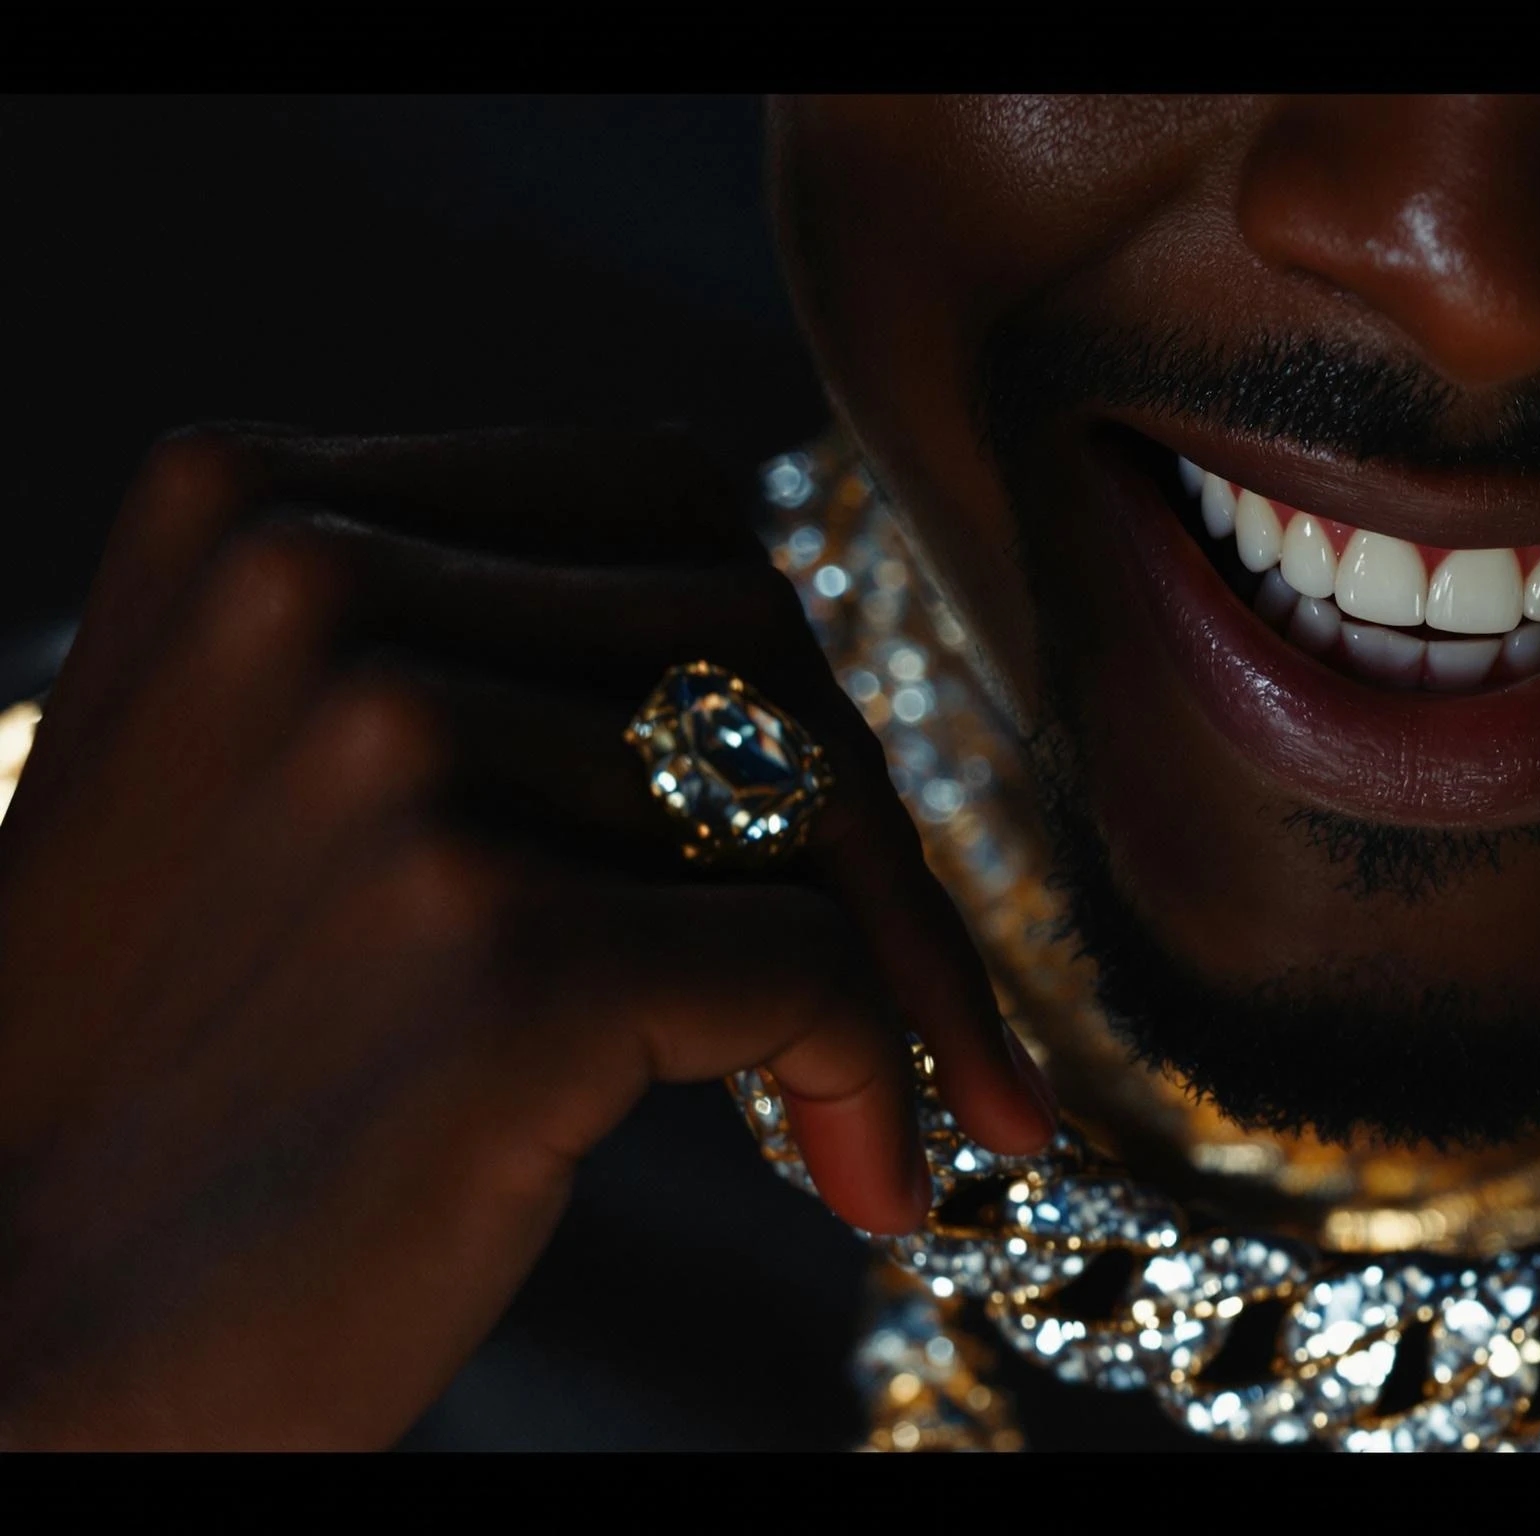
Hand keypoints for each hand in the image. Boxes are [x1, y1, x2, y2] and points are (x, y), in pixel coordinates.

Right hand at [0, 427, 1054, 1446]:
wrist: (6, 1341)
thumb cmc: (172, 1075)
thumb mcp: (269, 769)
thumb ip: (484, 656)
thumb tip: (807, 687)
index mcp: (252, 501)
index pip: (665, 511)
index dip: (790, 675)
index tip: (842, 824)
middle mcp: (312, 587)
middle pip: (751, 638)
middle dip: (865, 824)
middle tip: (941, 1001)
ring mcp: (400, 759)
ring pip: (799, 797)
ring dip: (874, 965)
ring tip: (860, 1112)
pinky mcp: (497, 950)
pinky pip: (809, 966)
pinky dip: (876, 1073)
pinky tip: (865, 1177)